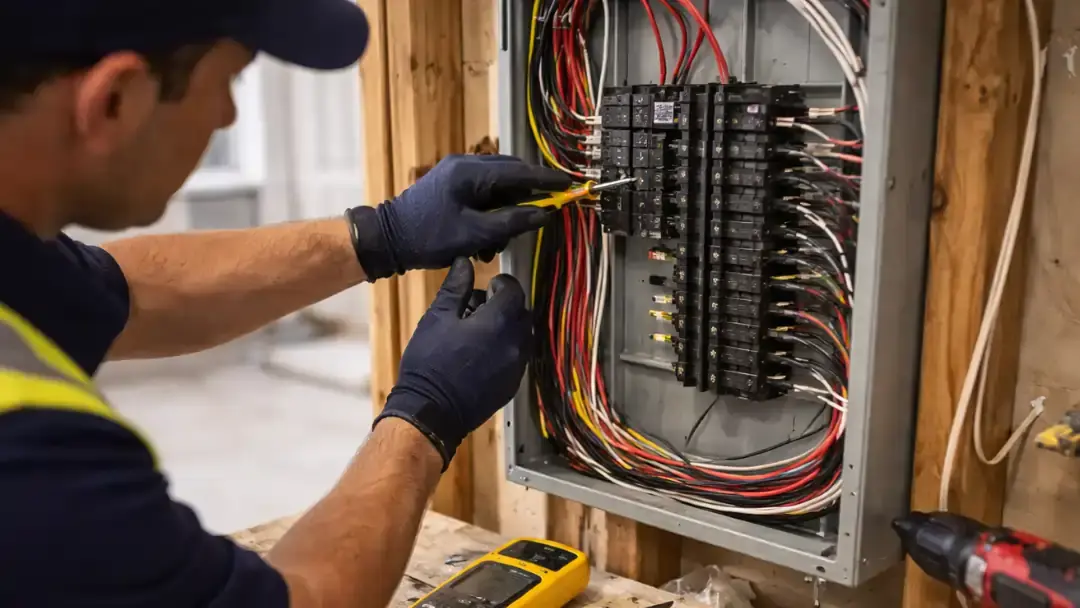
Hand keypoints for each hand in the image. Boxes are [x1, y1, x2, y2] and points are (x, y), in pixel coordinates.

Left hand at [347, 154, 570, 279]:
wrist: (387, 238)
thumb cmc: (428, 237)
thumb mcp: (474, 235)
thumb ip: (512, 222)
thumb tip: (543, 214)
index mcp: (471, 172)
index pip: (520, 172)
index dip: (547, 181)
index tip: (569, 185)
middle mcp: (465, 164)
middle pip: (510, 176)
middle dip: (524, 200)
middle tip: (534, 221)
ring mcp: (457, 172)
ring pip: (498, 187)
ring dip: (505, 212)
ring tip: (495, 243)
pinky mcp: (451, 184)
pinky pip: (482, 193)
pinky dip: (490, 213)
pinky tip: (484, 239)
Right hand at [373, 258, 531, 468]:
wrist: (431, 411)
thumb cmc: (430, 363)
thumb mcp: (438, 318)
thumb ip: (456, 288)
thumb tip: (464, 263)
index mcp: (498, 322)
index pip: (514, 290)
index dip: (502, 283)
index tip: (488, 285)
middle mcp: (515, 343)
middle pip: (523, 312)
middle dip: (506, 304)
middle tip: (481, 306)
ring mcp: (517, 366)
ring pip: (523, 336)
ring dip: (508, 326)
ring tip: (480, 330)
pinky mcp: (512, 384)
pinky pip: (518, 357)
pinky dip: (507, 348)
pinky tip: (482, 352)